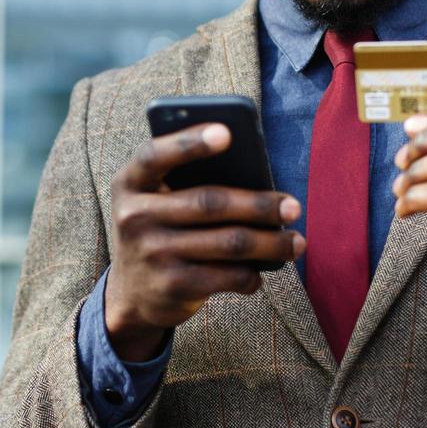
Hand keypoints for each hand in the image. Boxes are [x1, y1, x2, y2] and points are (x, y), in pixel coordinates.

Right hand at [106, 123, 304, 361]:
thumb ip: (184, 184)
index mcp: (129, 183)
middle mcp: (134, 216)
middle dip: (259, 205)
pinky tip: (262, 271)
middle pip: (210, 203)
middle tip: (293, 207)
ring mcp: (152, 253)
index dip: (189, 143)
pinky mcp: (171, 286)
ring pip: (229, 242)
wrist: (130, 294)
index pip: (155, 155)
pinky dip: (252, 274)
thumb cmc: (159, 231)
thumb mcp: (155, 202)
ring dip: (271, 243)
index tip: (227, 133)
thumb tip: (256, 180)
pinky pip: (228, 276)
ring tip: (297, 243)